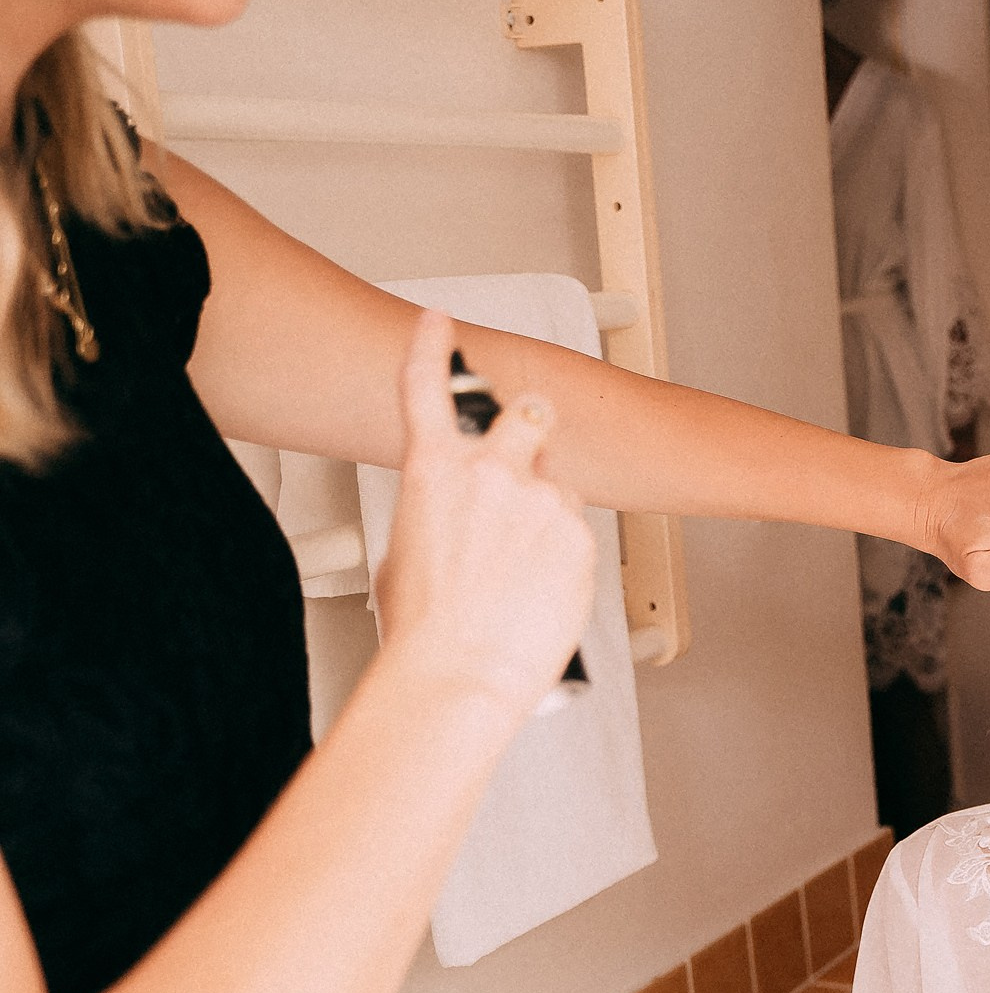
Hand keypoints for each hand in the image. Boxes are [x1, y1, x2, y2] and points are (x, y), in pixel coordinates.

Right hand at [373, 312, 597, 715]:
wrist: (460, 670)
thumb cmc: (425, 626)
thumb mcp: (408, 550)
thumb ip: (441, 510)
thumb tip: (459, 514)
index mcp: (433, 470)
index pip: (426, 387)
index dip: (432, 347)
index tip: (437, 321)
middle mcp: (490, 472)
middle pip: (529, 415)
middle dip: (532, 431)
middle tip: (526, 469)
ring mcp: (540, 499)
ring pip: (558, 487)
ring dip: (546, 516)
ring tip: (518, 572)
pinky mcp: (579, 533)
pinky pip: (577, 531)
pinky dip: (562, 556)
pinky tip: (536, 590)